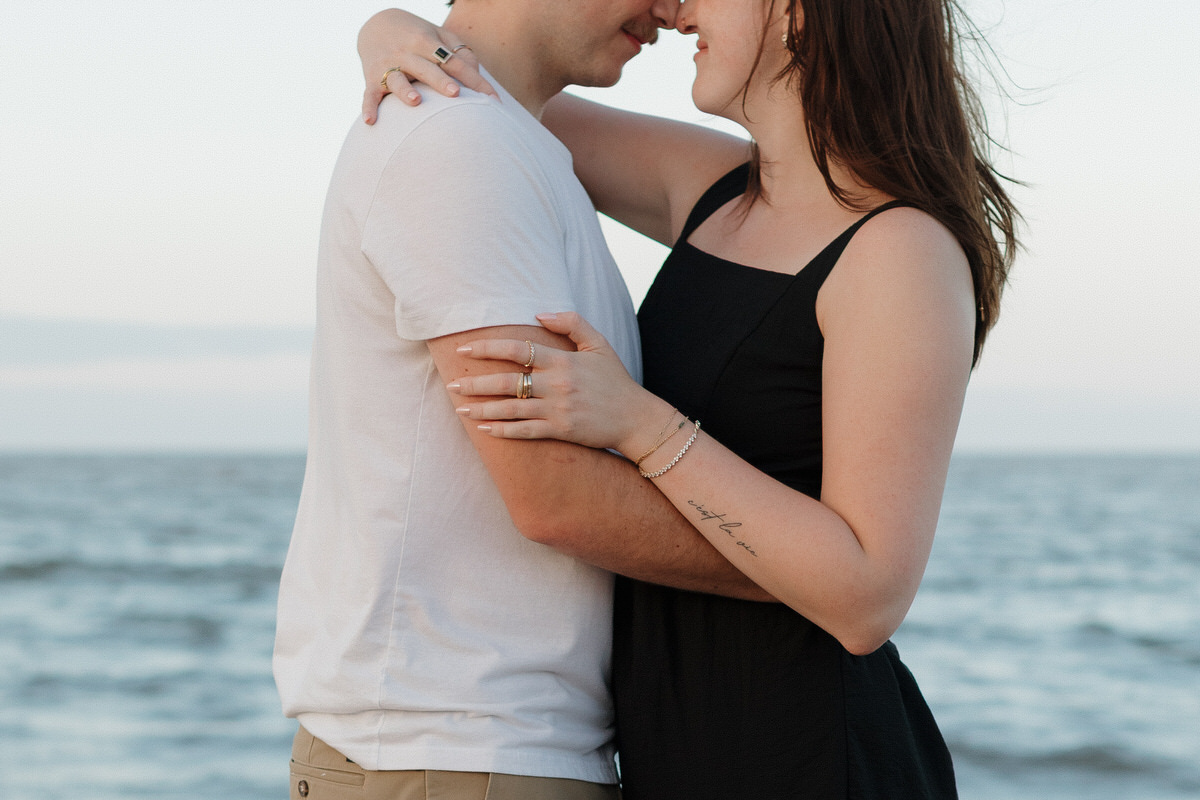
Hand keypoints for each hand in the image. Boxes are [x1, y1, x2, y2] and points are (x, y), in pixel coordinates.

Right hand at [358, 9, 496, 122]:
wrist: (375, 23)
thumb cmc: (417, 36)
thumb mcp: (438, 36)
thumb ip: (459, 52)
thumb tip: (476, 72)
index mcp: (427, 42)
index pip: (455, 63)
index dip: (474, 81)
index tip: (492, 100)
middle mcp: (407, 53)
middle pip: (426, 68)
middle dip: (439, 81)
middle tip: (455, 93)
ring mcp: (388, 66)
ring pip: (397, 79)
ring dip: (405, 91)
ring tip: (416, 102)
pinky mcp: (371, 78)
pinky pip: (369, 94)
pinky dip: (369, 107)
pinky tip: (371, 122)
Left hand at [449, 312, 672, 454]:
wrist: (635, 418)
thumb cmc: (615, 380)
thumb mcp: (599, 344)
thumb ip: (571, 323)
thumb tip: (539, 313)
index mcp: (563, 361)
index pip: (518, 350)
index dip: (487, 348)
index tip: (464, 349)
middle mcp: (557, 385)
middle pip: (507, 382)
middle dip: (475, 383)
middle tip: (452, 384)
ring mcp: (558, 410)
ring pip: (511, 409)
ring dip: (482, 409)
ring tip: (460, 409)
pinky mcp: (561, 430)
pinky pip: (525, 431)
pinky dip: (503, 430)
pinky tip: (485, 430)